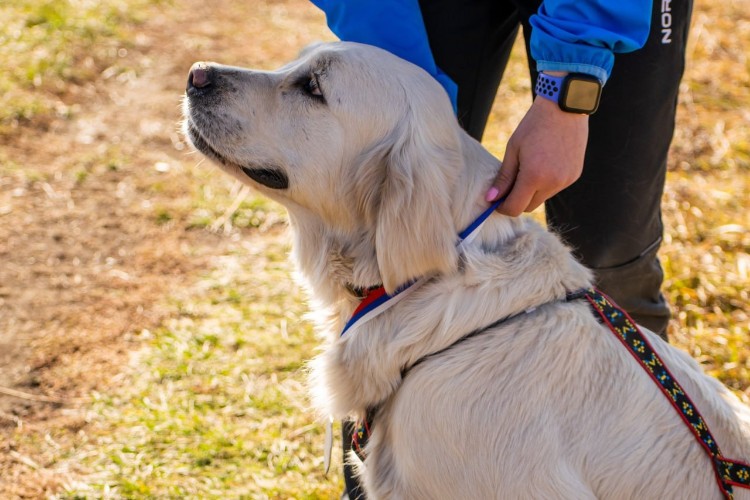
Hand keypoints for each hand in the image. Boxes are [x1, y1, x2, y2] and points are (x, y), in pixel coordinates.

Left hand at [485, 95, 588, 215]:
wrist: (565, 108)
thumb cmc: (534, 125)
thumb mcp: (513, 149)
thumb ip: (503, 177)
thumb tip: (490, 198)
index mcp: (534, 176)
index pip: (515, 208)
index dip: (503, 207)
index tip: (496, 200)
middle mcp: (552, 183)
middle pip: (529, 207)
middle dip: (517, 200)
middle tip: (509, 184)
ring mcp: (566, 180)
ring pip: (542, 198)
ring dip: (532, 192)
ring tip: (528, 168)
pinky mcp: (575, 175)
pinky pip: (555, 188)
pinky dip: (546, 183)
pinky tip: (544, 164)